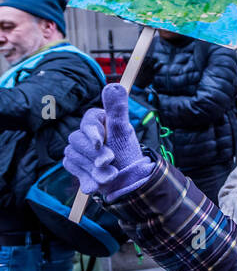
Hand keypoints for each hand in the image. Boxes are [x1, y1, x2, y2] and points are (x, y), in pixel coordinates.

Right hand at [62, 83, 152, 199]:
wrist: (129, 182)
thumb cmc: (128, 154)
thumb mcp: (123, 131)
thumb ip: (117, 109)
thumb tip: (114, 85)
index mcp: (99, 122)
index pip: (88, 120)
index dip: (92, 131)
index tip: (100, 143)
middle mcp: (86, 135)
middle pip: (76, 139)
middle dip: (95, 154)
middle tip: (111, 160)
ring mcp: (79, 150)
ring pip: (73, 155)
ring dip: (94, 168)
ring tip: (111, 174)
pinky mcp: (75, 164)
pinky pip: (71, 168)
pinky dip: (86, 179)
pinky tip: (96, 185)